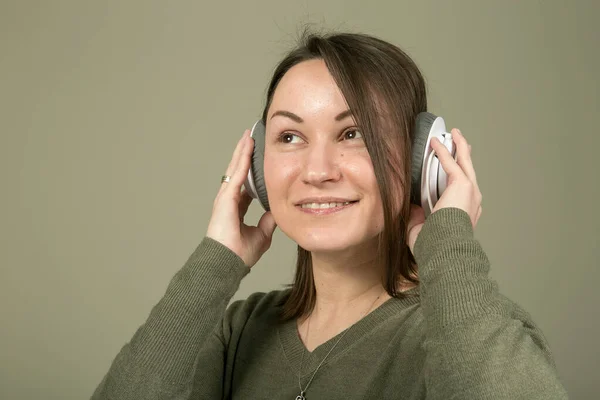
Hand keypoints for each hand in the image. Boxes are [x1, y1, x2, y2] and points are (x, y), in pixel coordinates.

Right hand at [206, 129, 276, 266]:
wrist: (227, 263)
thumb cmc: (239, 254)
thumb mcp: (262, 235)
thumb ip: (268, 221)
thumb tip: (277, 210)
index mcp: (236, 209)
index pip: (246, 184)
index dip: (252, 172)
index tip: (258, 160)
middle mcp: (229, 200)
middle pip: (238, 172)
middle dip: (244, 155)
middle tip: (250, 138)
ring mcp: (226, 197)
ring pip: (236, 168)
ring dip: (242, 151)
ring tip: (248, 136)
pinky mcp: (226, 197)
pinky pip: (237, 173)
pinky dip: (242, 159)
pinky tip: (247, 146)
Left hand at [407, 128, 482, 253]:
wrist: (444, 249)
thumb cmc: (435, 247)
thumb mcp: (422, 231)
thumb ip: (417, 219)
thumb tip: (412, 207)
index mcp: (465, 214)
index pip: (463, 191)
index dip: (458, 177)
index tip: (453, 170)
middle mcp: (472, 202)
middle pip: (469, 172)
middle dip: (464, 156)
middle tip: (461, 143)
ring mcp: (471, 192)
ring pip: (465, 163)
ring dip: (459, 147)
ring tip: (454, 134)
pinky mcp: (463, 185)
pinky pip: (452, 163)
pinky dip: (444, 150)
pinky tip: (436, 141)